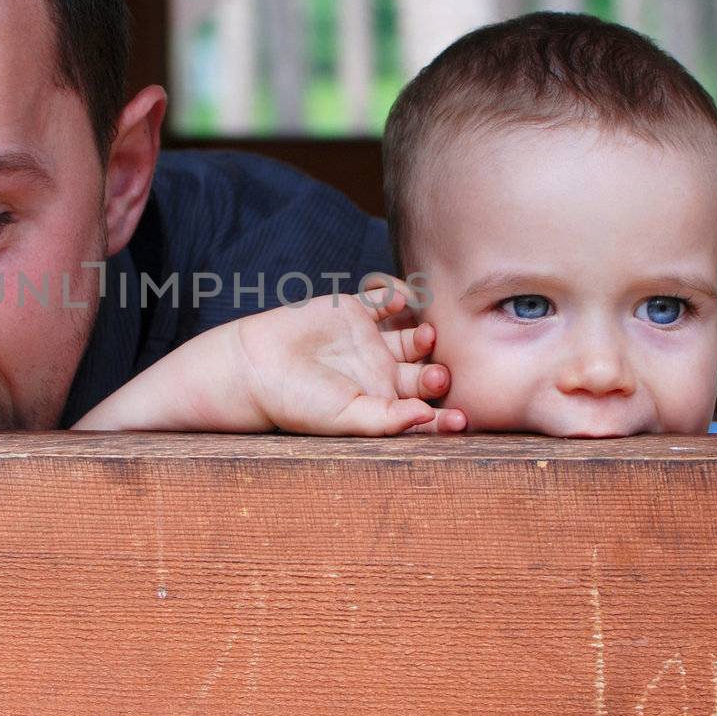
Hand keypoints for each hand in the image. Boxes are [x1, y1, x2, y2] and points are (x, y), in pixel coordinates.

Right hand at [76, 285, 467, 434]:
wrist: (255, 365)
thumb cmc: (297, 403)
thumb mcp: (344, 419)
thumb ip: (387, 420)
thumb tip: (427, 418)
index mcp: (384, 405)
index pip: (426, 410)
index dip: (446, 415)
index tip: (461, 418)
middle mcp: (383, 373)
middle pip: (428, 371)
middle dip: (439, 374)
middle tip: (437, 374)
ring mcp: (372, 340)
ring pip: (415, 334)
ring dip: (425, 333)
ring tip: (423, 335)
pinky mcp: (357, 310)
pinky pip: (388, 298)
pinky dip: (399, 295)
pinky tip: (398, 302)